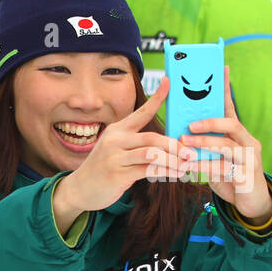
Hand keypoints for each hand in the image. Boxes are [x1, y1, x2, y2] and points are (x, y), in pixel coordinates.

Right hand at [52, 78, 190, 231]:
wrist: (80, 189)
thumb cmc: (104, 168)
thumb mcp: (117, 149)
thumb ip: (138, 144)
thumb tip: (168, 143)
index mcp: (118, 130)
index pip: (141, 112)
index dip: (157, 97)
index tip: (168, 81)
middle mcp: (115, 140)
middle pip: (152, 138)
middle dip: (175, 145)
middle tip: (191, 152)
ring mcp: (114, 157)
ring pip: (151, 154)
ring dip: (172, 161)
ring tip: (186, 166)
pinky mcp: (117, 174)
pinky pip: (147, 171)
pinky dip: (164, 173)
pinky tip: (174, 175)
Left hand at [179, 66, 271, 221]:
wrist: (250, 204)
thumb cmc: (229, 177)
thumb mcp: (215, 158)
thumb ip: (203, 145)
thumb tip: (180, 133)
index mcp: (238, 135)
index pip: (230, 108)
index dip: (225, 89)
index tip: (221, 69)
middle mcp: (247, 142)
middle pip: (232, 124)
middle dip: (209, 122)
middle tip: (189, 125)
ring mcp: (249, 159)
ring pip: (228, 146)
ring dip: (205, 143)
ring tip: (185, 143)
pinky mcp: (246, 176)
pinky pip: (225, 168)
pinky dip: (206, 167)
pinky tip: (190, 168)